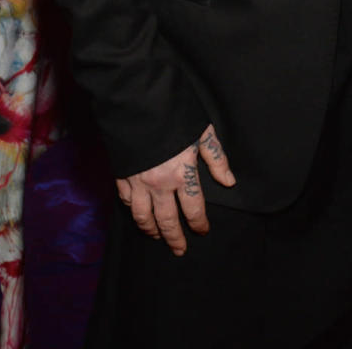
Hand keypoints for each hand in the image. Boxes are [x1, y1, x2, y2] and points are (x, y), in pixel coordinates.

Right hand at [115, 124, 235, 255]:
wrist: (138, 102)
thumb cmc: (174, 113)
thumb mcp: (202, 131)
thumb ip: (216, 159)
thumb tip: (229, 181)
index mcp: (183, 174)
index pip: (194, 209)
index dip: (199, 224)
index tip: (202, 231)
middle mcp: (160, 184)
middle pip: (168, 221)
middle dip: (175, 238)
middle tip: (180, 250)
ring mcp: (139, 182)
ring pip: (144, 218)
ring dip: (152, 231)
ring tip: (157, 237)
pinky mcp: (122, 177)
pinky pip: (127, 202)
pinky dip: (133, 212)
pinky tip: (138, 215)